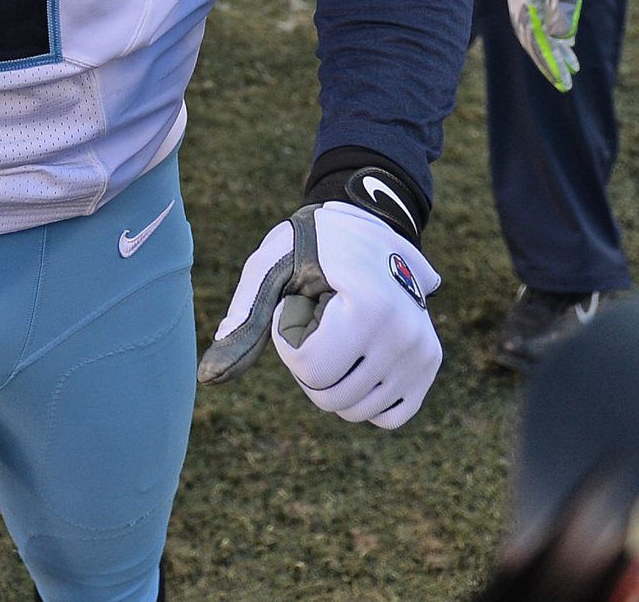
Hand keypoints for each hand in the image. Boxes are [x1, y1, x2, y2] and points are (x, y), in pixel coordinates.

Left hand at [197, 201, 441, 427]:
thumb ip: (244, 317)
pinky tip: (358, 354)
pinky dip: (365, 396)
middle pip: (330, 397)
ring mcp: (423, 353)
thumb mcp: (270, 266)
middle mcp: (406, 335)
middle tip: (318, 315)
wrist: (366, 222)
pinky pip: (387, 416)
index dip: (287, 339)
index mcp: (370, 306)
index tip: (296, 301)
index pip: (311, 370)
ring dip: (333, 376)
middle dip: (307, 362)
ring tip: (338, 326)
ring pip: (355, 411)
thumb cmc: (309, 242)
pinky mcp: (430, 365)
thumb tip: (208, 378)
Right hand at [501, 0, 620, 92]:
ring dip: (553, 42)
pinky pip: (549, 4)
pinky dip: (558, 24)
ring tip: (570, 67)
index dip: (544, 55)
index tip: (561, 78)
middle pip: (529, 26)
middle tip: (565, 82)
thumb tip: (558, 37)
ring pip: (539, 16)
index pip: (528, 26)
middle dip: (546, 55)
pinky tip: (568, 40)